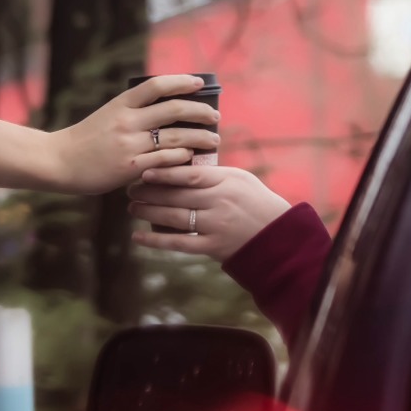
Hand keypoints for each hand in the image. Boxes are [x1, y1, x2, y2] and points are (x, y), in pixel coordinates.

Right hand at [47, 75, 220, 194]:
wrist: (58, 161)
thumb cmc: (85, 140)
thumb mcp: (107, 116)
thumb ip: (132, 112)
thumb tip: (165, 108)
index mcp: (121, 103)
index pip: (157, 85)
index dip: (181, 81)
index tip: (199, 84)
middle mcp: (127, 120)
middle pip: (174, 109)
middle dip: (201, 112)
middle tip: (216, 117)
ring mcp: (129, 144)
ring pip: (175, 136)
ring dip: (200, 138)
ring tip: (214, 141)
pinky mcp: (130, 167)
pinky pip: (165, 160)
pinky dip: (182, 158)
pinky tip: (192, 157)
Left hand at [127, 165, 289, 260]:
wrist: (280, 236)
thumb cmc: (257, 201)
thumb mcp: (240, 179)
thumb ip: (213, 172)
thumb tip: (181, 163)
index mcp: (226, 181)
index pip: (190, 175)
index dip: (164, 172)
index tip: (144, 171)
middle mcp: (219, 202)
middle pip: (177, 196)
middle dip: (149, 192)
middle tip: (130, 188)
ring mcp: (215, 226)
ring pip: (174, 217)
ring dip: (148, 212)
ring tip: (132, 207)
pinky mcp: (213, 247)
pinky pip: (179, 243)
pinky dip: (156, 240)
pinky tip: (138, 236)